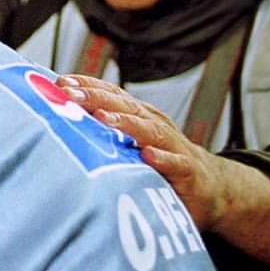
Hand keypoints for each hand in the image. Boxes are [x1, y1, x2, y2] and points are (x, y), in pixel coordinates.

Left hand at [56, 74, 229, 229]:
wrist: (210, 188)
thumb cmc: (160, 162)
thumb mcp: (130, 142)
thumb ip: (101, 131)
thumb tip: (59, 119)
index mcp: (139, 115)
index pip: (111, 94)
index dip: (88, 85)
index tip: (61, 82)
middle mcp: (155, 124)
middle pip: (125, 106)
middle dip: (97, 98)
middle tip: (71, 94)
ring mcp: (173, 146)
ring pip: (149, 130)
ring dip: (127, 123)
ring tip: (104, 119)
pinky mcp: (188, 172)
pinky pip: (175, 163)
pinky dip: (162, 158)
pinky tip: (148, 156)